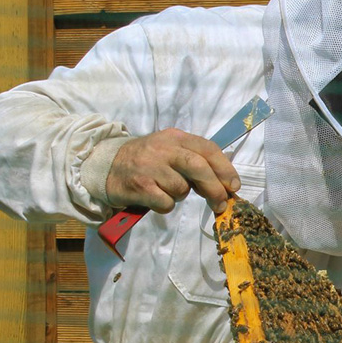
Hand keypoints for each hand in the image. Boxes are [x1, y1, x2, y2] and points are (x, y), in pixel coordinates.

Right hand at [106, 128, 240, 213]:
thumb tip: (224, 185)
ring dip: (180, 195)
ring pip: (181, 189)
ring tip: (166, 189)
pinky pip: (166, 202)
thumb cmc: (146, 161)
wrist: (106, 165)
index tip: (235, 186)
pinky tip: (155, 198)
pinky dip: (165, 205)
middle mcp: (163, 148)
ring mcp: (150, 166)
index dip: (225, 168)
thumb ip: (195, 160)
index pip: (207, 149)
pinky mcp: (139, 186)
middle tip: (221, 203)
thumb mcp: (170, 150)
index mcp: (175, 137)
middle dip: (215, 187)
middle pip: (198, 167)